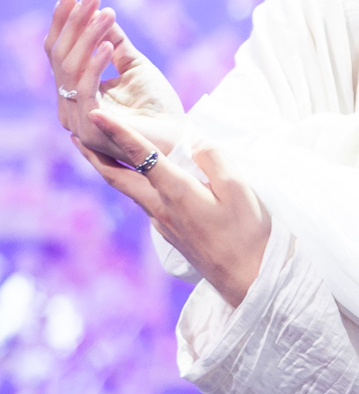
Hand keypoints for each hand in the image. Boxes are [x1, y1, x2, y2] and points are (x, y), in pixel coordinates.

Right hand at [45, 0, 185, 160]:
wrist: (179, 138)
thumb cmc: (158, 107)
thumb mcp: (136, 68)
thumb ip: (117, 44)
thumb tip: (103, 14)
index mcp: (75, 91)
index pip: (60, 51)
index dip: (65, 21)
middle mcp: (69, 105)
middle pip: (60, 56)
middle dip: (75, 22)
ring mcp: (76, 118)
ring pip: (71, 67)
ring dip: (89, 36)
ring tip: (107, 13)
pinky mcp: (91, 127)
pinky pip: (87, 89)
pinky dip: (96, 64)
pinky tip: (109, 45)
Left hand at [73, 110, 268, 306]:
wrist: (247, 278)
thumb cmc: (247, 233)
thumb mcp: (240, 190)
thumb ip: (216, 160)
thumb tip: (195, 142)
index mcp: (177, 192)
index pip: (141, 155)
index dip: (118, 132)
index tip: (96, 115)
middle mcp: (161, 208)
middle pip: (117, 178)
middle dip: (94, 156)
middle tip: (75, 138)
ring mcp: (163, 223)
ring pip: (128, 191)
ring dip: (110, 170)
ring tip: (99, 154)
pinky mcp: (170, 233)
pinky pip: (144, 202)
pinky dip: (133, 184)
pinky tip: (141, 181)